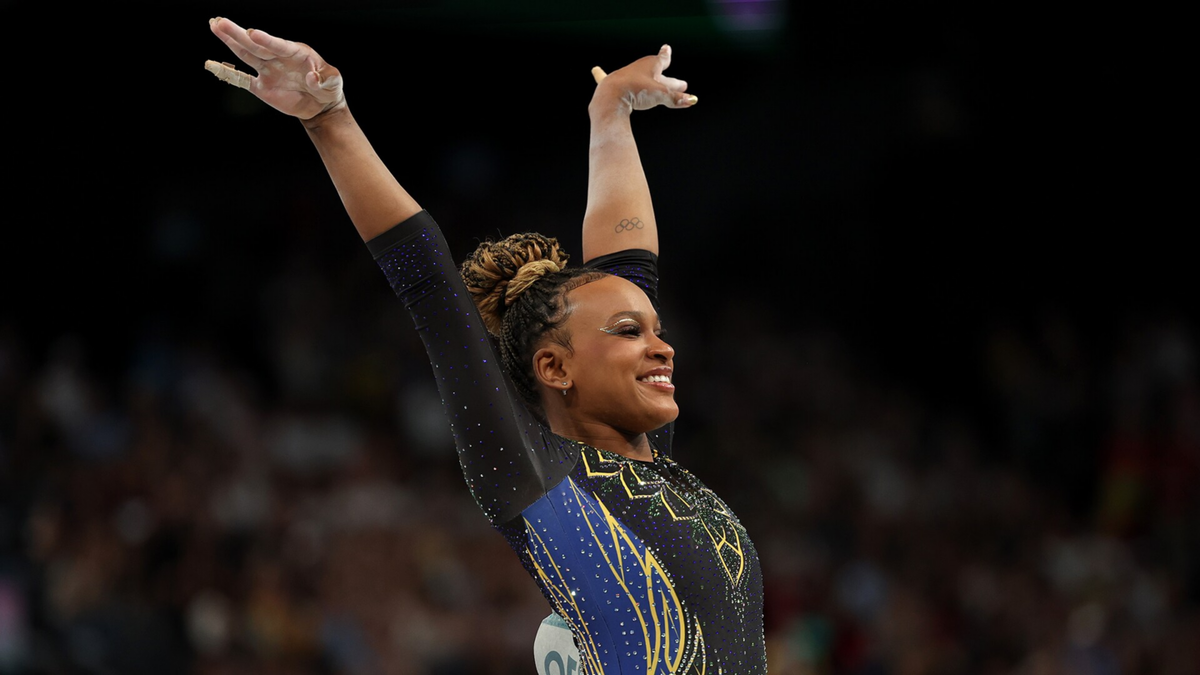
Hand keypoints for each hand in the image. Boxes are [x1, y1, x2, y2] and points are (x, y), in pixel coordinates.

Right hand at [205, 17, 344, 119]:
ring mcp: (267, 70)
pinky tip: (212, 65)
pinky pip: (241, 79)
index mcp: (295, 53)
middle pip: (255, 45)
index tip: (253, 33)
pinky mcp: (261, 86)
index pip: (278, 45)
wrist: (320, 104)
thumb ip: (324, 79)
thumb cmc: (328, 87)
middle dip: (238, 34)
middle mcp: (277, 58)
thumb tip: (312, 78)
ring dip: (230, 42)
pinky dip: (227, 73)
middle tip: (220, 22)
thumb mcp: (333, 82)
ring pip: (246, 54)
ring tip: (215, 26)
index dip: (266, 40)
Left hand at [591, 45, 696, 112]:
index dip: (666, 56)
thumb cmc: (636, 91)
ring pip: (638, 78)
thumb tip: (691, 101)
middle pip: (656, 74)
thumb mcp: (659, 95)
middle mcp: (638, 68)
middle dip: (669, 80)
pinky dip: (600, 75)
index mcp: (650, 66)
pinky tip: (594, 70)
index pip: (662, 60)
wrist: (612, 96)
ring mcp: (624, 76)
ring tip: (650, 80)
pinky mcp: (611, 84)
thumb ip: (675, 98)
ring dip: (646, 82)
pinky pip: (604, 78)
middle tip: (681, 83)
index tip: (666, 49)